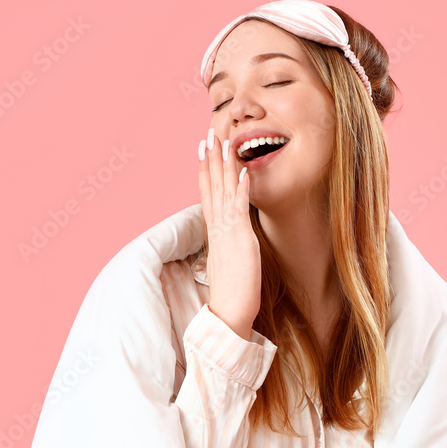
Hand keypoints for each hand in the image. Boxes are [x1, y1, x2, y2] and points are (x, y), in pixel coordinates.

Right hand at [197, 127, 260, 340]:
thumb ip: (229, 244)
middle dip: (210, 159)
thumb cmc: (232, 292)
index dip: (205, 171)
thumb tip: (232, 236)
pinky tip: (243, 169)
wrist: (228, 313)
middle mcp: (217, 227)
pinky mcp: (240, 238)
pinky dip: (241, 187)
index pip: (207, 194)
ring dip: (223, 164)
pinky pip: (238, 207)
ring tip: (223, 141)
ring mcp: (227, 231)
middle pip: (211, 186)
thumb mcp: (229, 260)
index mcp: (215, 232)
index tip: (203, 151)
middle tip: (208, 134)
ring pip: (222, 190)